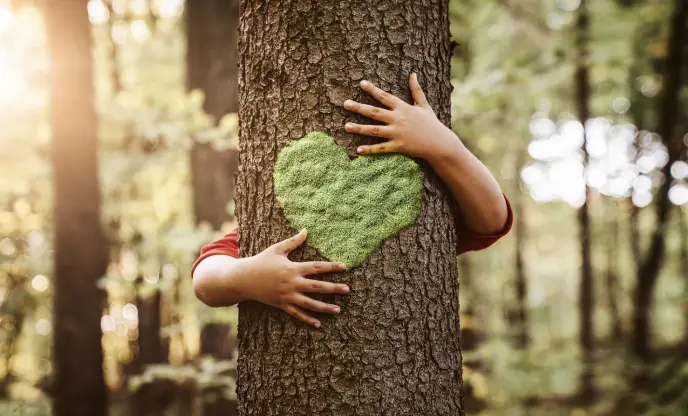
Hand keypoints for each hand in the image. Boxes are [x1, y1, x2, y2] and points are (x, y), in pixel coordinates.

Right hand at [236, 229, 348, 327]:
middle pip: (316, 286)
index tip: (344, 267)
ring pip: (309, 303)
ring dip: (324, 307)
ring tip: (338, 310)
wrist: (243, 279)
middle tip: (347, 289)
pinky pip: (296, 314)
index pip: (316, 267)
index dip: (331, 267)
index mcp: (292, 268)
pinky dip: (307, 319)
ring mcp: (286, 296)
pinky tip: (318, 324)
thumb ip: (293, 242)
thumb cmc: (261, 261)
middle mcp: (291, 283)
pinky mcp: (281, 305)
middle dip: (333, 288)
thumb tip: (306, 230)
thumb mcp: (277, 249)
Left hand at [343, 73, 458, 161]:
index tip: (361, 83)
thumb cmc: (431, 123)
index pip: (384, 96)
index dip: (372, 89)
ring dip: (359, 128)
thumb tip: (413, 73)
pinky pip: (381, 148)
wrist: (440, 143)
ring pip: (374, 130)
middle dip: (359, 107)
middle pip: (374, 112)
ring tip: (346, 126)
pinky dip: (370, 149)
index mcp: (403, 108)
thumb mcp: (424, 105)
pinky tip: (358, 150)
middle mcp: (398, 119)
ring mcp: (397, 133)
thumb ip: (416, 90)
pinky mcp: (398, 146)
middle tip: (345, 104)